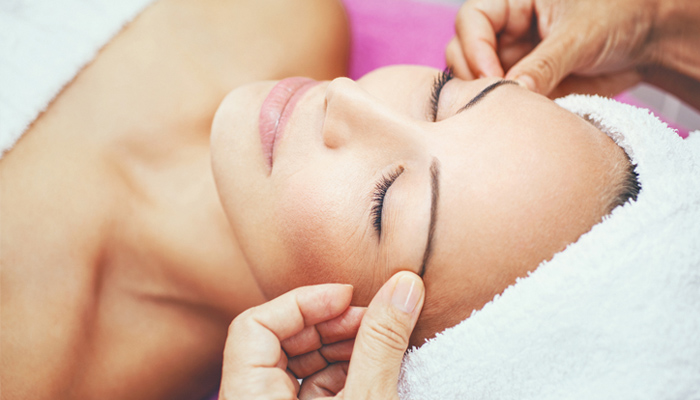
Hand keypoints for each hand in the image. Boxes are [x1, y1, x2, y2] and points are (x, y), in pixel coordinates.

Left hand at [219, 271, 424, 398]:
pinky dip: (346, 372)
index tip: (347, 296)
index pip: (254, 326)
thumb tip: (405, 284)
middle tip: (374, 318)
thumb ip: (381, 343)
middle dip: (330, 323)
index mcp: (249, 398)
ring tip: (383, 340)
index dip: (302, 302)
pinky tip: (376, 366)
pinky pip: (313, 387)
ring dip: (343, 346)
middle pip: (279, 339)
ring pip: (299, 363)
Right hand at [446, 0, 699, 103]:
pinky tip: (519, 118)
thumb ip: (545, 64)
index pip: (471, 19)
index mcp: (514, 2)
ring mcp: (510, 59)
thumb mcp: (580, 36)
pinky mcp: (521, 85)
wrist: (646, 43)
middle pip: (461, 51)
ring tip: (510, 110)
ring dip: (485, 96)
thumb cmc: (618, 18)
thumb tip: (514, 90)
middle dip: (472, 75)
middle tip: (498, 97)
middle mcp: (505, 30)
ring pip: (474, 80)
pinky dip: (503, 111)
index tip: (494, 75)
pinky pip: (499, 100)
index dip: (475, 47)